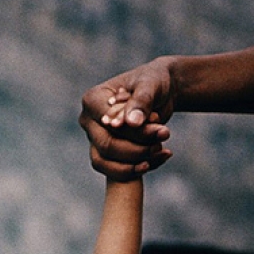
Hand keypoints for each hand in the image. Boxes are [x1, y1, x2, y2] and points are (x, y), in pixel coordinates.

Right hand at [80, 59, 175, 180]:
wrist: (162, 92)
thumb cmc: (153, 82)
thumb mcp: (150, 85)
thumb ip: (141, 101)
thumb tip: (131, 122)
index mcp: (92, 101)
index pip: (107, 124)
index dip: (132, 131)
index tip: (158, 121)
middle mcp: (89, 122)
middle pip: (106, 147)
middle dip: (137, 147)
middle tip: (164, 134)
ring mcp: (96, 140)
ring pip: (107, 164)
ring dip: (137, 161)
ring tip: (162, 149)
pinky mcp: (107, 154)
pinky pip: (117, 171)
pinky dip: (140, 168)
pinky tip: (163, 155)